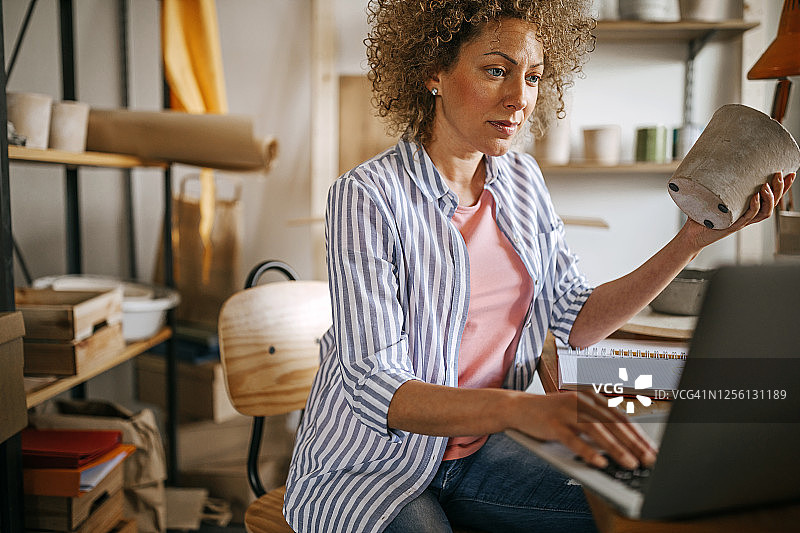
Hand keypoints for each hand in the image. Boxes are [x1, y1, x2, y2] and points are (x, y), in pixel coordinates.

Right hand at [513, 391, 656, 469]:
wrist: (519, 407)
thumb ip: (597, 422)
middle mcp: (580, 401)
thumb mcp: (576, 412)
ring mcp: (566, 412)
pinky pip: (574, 440)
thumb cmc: (552, 413)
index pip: (619, 416)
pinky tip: (600, 462)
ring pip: (596, 431)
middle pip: (612, 424)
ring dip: (616, 449)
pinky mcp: (552, 424)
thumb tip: (624, 443)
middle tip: (648, 459)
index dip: (637, 434)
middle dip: (633, 443)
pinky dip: (588, 452)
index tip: (651, 450)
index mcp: (590, 397)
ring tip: (630, 463)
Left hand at [679, 171, 795, 250]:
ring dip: (768, 198)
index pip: (771, 196)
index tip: (791, 172)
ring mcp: (741, 222)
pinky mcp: (731, 227)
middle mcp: (748, 215)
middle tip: (779, 174)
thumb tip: (712, 156)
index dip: (783, 187)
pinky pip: (747, 218)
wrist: (691, 235)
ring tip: (766, 185)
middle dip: (779, 189)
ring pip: (764, 212)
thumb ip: (715, 180)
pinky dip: (753, 208)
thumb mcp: (710, 194)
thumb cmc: (702, 214)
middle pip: (772, 203)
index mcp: (747, 207)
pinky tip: (755, 197)